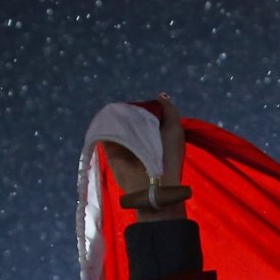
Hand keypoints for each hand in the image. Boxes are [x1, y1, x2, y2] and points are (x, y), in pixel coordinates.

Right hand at [102, 93, 189, 220]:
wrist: (153, 184)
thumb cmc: (168, 157)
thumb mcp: (175, 130)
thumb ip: (169, 111)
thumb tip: (160, 95)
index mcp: (155, 134)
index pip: (145, 114)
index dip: (144, 108)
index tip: (142, 103)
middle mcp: (139, 137)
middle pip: (129, 117)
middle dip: (128, 110)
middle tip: (127, 106)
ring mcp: (124, 143)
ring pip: (116, 123)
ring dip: (116, 117)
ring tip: (116, 110)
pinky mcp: (111, 149)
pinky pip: (105, 132)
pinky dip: (104, 125)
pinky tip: (106, 118)